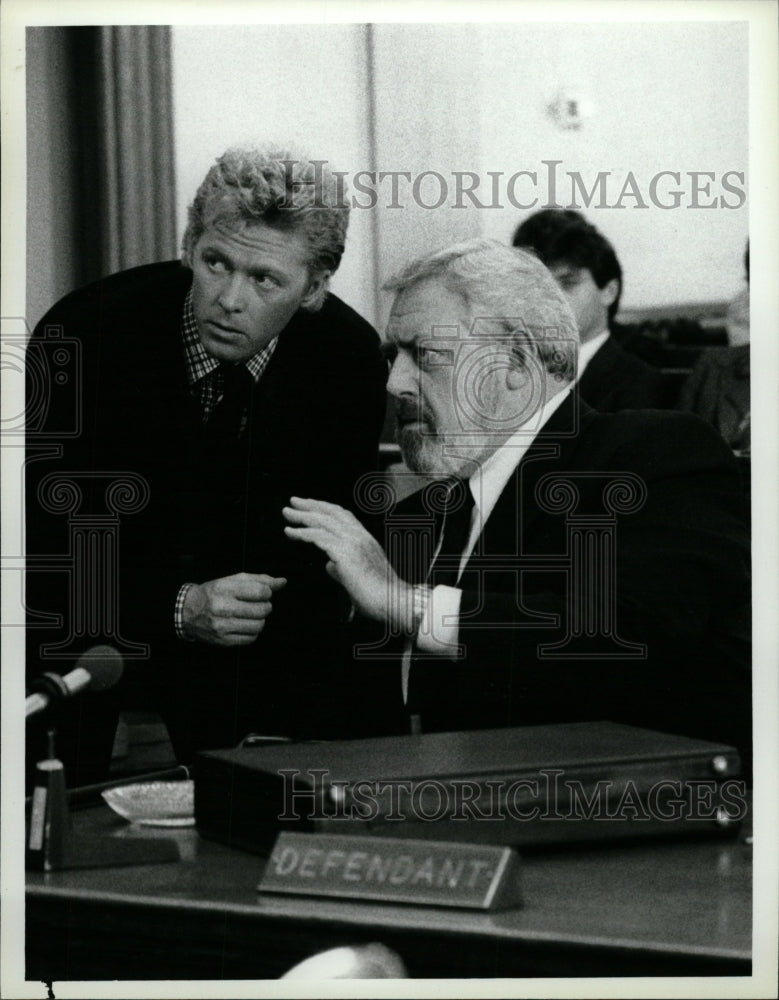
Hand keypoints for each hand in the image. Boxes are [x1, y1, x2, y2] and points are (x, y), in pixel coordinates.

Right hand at [181, 572, 286, 646]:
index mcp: (225, 589)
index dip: (267, 593)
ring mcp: (222, 626)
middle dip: (266, 607)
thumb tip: (282, 582)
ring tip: (253, 615)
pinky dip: (253, 632)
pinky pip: (251, 638)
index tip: (262, 593)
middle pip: (262, 610)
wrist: (187, 612)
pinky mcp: (223, 641)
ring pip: (258, 626)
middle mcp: (222, 607)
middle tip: (259, 605)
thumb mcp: (233, 580)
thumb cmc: (214, 593)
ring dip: (260, 620)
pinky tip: (245, 625)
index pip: (260, 591)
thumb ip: (259, 580)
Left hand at [283, 497, 413, 629]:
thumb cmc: (379, 595)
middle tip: (294, 502)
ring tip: (287, 513)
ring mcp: (353, 542)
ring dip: (302, 516)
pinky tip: (291, 532)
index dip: (325, 509)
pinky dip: (302, 532)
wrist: (393, 602)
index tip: (311, 507)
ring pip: (323, 521)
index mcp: (365, 539)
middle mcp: (360, 536)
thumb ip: (342, 567)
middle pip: (332, 512)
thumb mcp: (358, 576)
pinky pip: (318, 537)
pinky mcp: (344, 553)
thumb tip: (329, 565)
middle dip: (311, 505)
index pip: (343, 516)